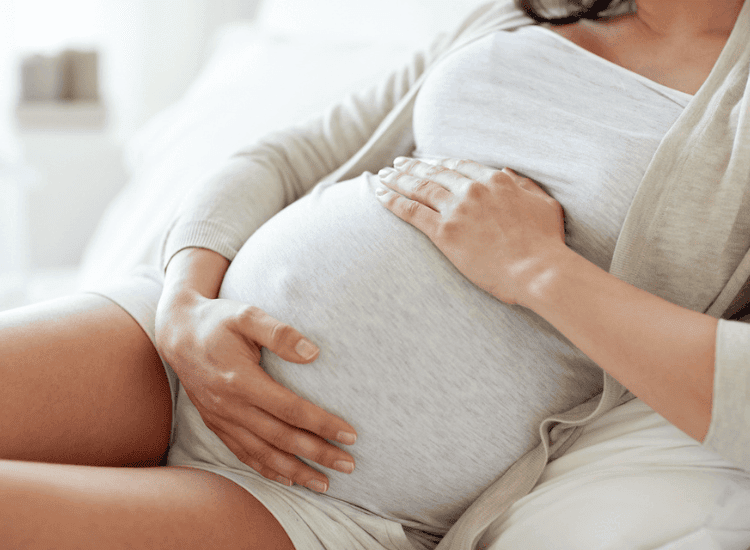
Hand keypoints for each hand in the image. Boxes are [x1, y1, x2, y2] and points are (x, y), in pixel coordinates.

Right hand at [155, 292, 356, 492]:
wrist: (177, 332)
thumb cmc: (217, 321)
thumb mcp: (247, 315)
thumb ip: (280, 333)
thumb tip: (313, 353)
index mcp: (241, 380)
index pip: (291, 409)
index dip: (322, 424)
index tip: (350, 435)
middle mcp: (230, 406)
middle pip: (281, 438)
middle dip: (318, 454)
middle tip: (348, 465)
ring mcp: (221, 419)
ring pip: (263, 454)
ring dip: (296, 471)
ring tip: (325, 484)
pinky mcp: (216, 424)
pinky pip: (244, 454)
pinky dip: (267, 469)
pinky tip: (289, 479)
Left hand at [375, 157, 565, 305]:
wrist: (538, 270)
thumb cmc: (546, 243)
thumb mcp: (544, 204)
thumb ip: (524, 185)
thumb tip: (507, 171)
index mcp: (496, 181)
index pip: (460, 166)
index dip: (439, 163)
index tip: (428, 162)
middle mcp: (473, 190)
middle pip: (434, 173)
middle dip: (412, 167)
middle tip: (396, 164)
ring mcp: (457, 210)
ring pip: (419, 188)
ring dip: (397, 179)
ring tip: (382, 176)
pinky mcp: (444, 233)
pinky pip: (411, 211)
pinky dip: (393, 201)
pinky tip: (380, 194)